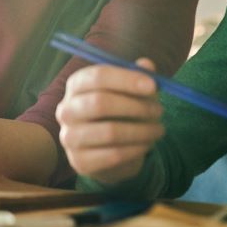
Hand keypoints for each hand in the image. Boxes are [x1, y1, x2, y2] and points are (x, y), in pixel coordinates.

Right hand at [55, 59, 164, 184]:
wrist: (112, 152)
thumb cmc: (122, 114)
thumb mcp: (132, 93)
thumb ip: (139, 77)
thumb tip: (147, 65)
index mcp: (77, 85)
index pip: (97, 76)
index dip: (126, 79)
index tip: (153, 86)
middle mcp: (66, 110)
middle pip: (99, 102)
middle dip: (136, 106)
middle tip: (159, 111)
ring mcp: (69, 137)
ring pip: (109, 131)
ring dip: (141, 131)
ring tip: (158, 130)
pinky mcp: (80, 162)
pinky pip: (113, 155)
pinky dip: (136, 149)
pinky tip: (147, 145)